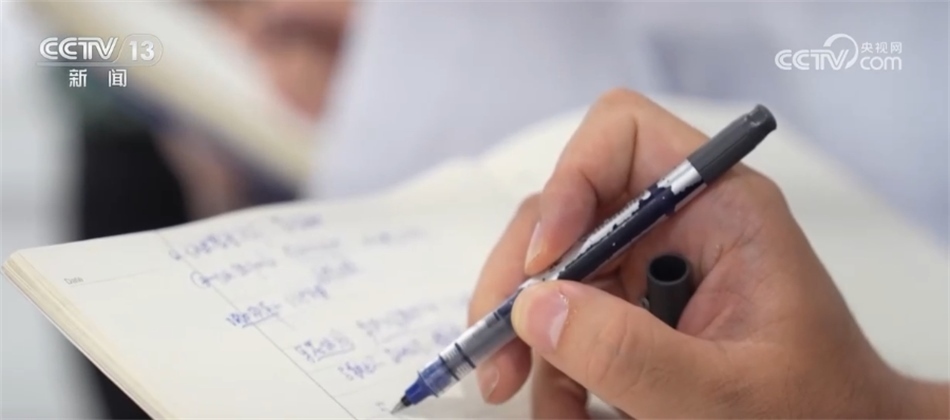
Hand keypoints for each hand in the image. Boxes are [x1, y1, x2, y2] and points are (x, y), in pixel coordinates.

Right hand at [468, 89, 948, 417]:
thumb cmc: (813, 413)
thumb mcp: (720, 393)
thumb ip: (629, 353)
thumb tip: (532, 306)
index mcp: (718, 208)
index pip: (623, 135)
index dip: (570, 181)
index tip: (543, 262)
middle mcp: (674, 225)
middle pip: (564, 212)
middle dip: (519, 280)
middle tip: (493, 350)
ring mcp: (649, 270)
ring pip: (553, 274)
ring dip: (527, 337)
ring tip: (521, 395)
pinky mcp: (633, 314)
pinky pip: (567, 322)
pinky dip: (551, 366)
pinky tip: (562, 409)